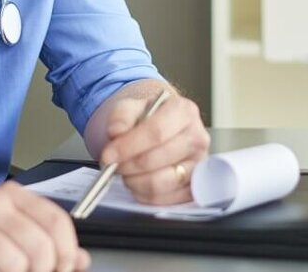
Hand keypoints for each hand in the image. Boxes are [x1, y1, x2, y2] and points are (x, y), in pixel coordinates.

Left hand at [98, 91, 210, 205]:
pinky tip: (137, 184)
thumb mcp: (130, 107)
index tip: (109, 155)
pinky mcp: (194, 187)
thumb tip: (117, 132)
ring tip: (126, 173)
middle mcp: (197, 137)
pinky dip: (146, 196)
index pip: (156, 132)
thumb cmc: (147, 119)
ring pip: (162, 182)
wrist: (160, 130)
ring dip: (136, 182)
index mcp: (184, 111)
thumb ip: (121, 116)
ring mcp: (199, 165)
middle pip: (158, 158)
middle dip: (129, 165)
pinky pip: (167, 200)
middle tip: (113, 165)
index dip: (129, 146)